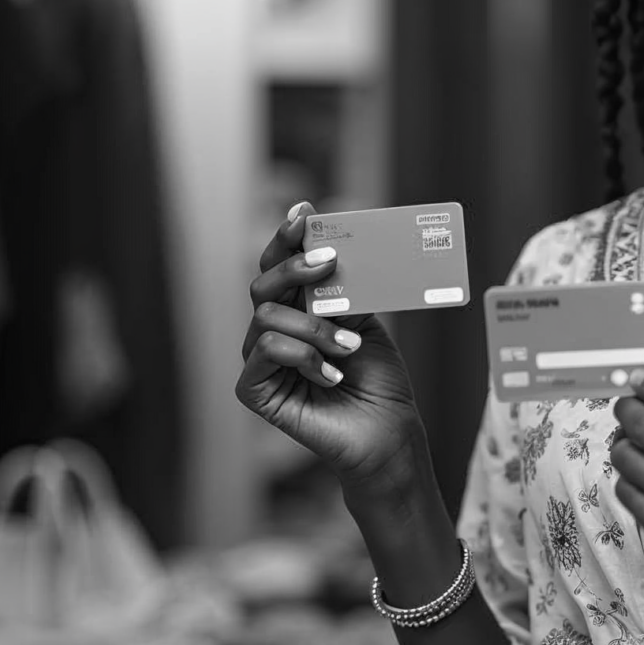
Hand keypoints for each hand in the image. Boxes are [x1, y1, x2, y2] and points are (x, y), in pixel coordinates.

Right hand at [236, 203, 425, 496]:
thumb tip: (328, 249)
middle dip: (294, 267)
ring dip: (314, 327)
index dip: (285, 237)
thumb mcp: (365, 321)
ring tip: (349, 348)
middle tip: (330, 262)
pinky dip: (303, 356)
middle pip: (263, 284)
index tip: (305, 214)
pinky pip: (265, 351)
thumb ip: (342, 289)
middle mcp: (273, 330)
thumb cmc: (378, 378)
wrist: (388, 430)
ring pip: (266, 317)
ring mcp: (261, 361)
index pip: (279, 266)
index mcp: (297, 309)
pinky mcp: (255, 390)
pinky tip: (331, 376)